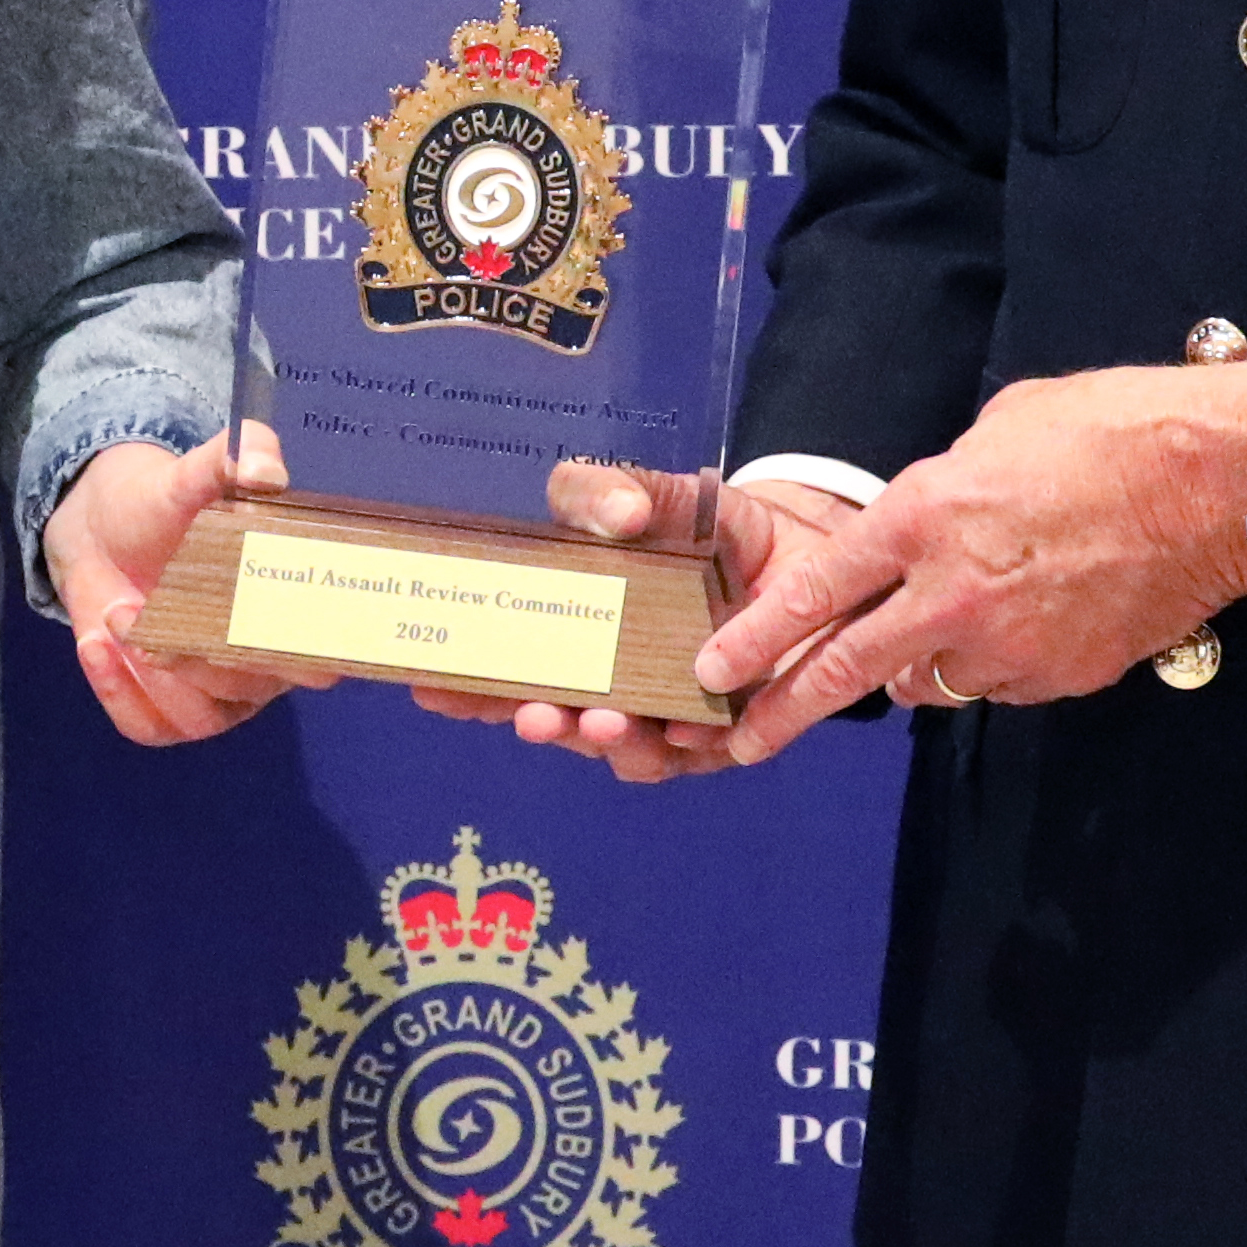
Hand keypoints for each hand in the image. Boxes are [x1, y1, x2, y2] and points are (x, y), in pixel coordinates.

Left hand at [48, 425, 314, 746]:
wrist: (101, 531)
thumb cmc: (166, 504)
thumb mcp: (198, 468)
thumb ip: (239, 453)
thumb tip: (268, 471)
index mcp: (299, 608)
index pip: (329, 644)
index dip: (311, 646)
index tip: (260, 616)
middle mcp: (270, 661)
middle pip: (260, 685)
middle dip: (207, 656)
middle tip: (154, 608)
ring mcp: (220, 695)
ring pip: (203, 715)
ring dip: (153, 671)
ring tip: (117, 613)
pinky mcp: (168, 713)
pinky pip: (152, 727)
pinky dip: (119, 692)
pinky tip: (96, 645)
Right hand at [411, 461, 811, 783]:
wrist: (816, 557)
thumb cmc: (719, 530)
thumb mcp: (662, 497)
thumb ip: (615, 491)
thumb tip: (615, 515)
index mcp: (581, 636)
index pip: (512, 669)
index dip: (468, 683)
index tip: (430, 686)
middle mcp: (614, 686)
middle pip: (557, 720)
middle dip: (533, 720)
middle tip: (524, 714)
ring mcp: (668, 717)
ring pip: (623, 751)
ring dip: (603, 741)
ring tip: (597, 721)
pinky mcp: (727, 737)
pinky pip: (697, 755)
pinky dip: (680, 746)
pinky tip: (676, 728)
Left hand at [683, 365, 1246, 766]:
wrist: (1214, 486)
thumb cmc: (1107, 432)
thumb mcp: (995, 432)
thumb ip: (938, 491)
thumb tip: (923, 524)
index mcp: (922, 518)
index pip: (816, 591)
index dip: (757, 636)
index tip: (713, 670)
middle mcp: (949, 594)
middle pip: (847, 670)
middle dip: (783, 711)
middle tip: (741, 743)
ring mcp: (1006, 646)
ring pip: (927, 681)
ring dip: (915, 666)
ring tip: (940, 626)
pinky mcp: (1057, 677)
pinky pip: (997, 682)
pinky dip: (991, 663)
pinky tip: (1024, 621)